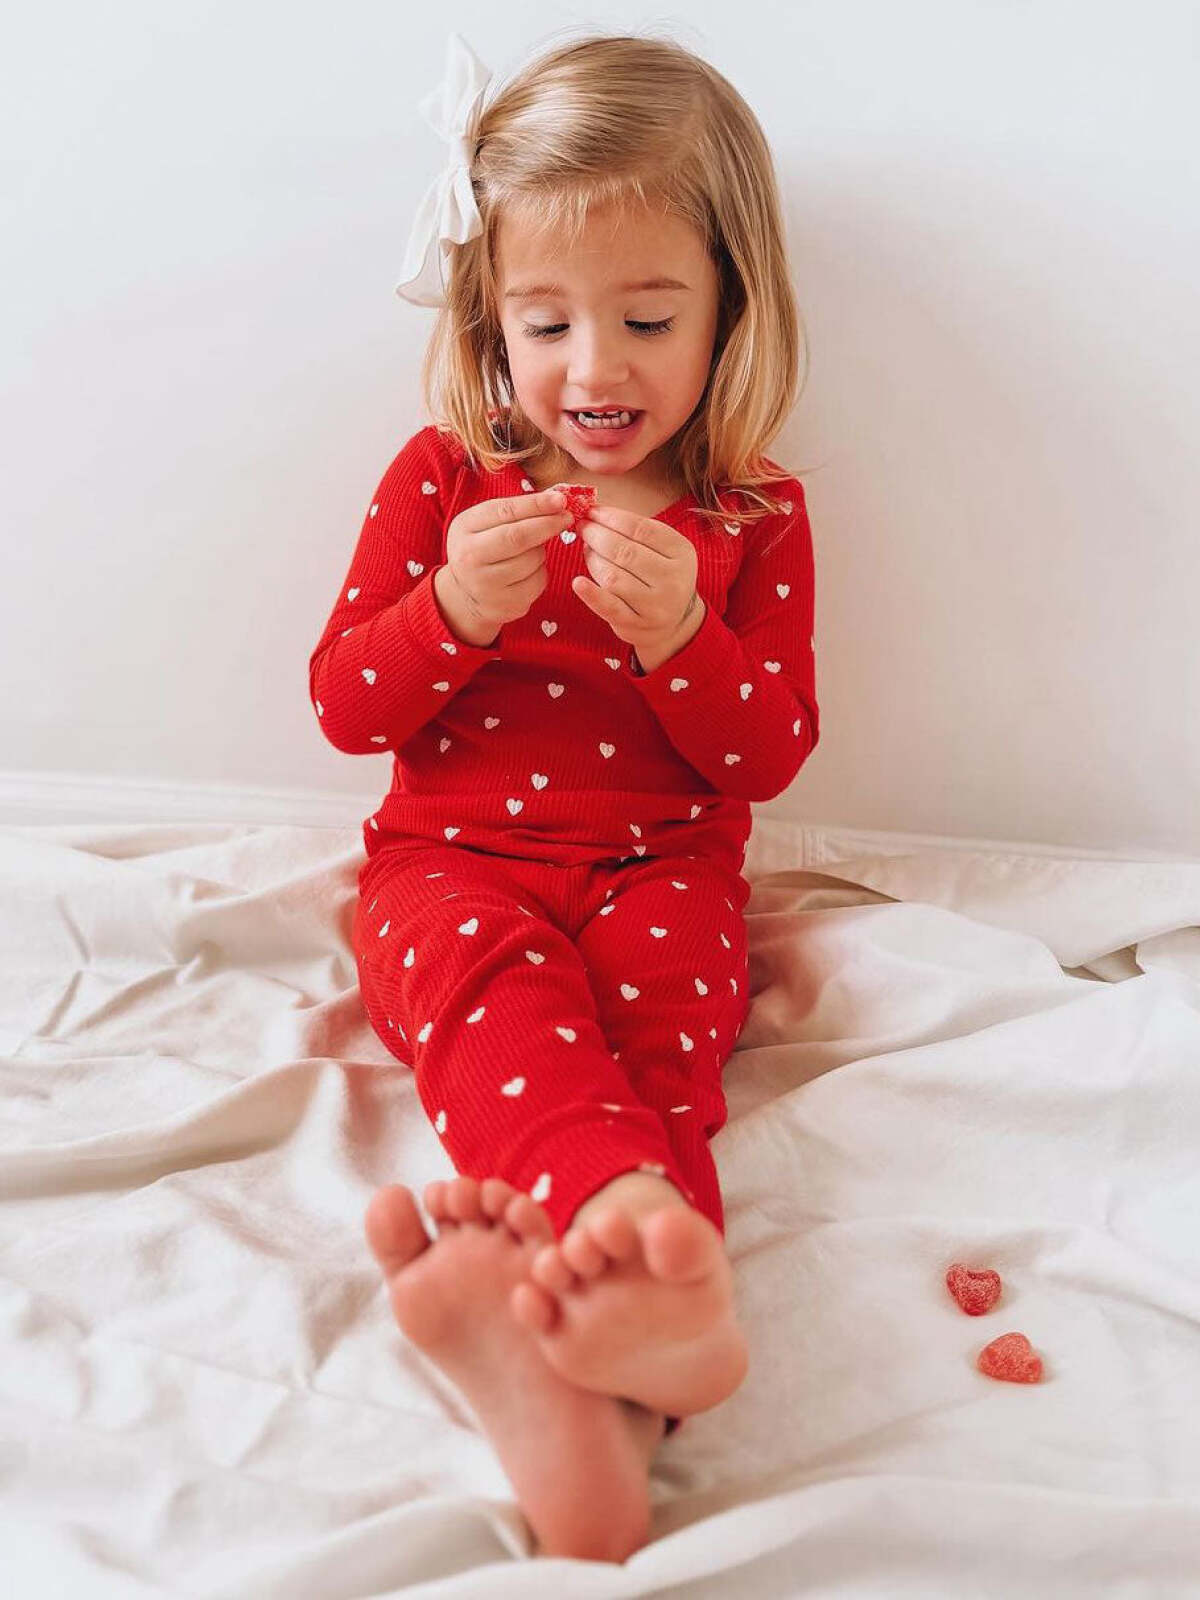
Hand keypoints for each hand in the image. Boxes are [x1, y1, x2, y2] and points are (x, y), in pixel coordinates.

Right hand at [443, 488, 569, 635]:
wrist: (467, 594)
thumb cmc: (483, 548)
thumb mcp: (485, 523)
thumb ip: (513, 511)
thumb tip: (556, 501)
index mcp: (464, 529)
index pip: (506, 512)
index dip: (536, 504)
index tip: (560, 500)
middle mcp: (469, 558)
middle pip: (519, 537)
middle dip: (548, 524)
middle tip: (567, 517)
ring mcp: (486, 585)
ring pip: (532, 559)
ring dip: (541, 550)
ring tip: (532, 549)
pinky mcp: (505, 604)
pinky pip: (537, 581)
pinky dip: (541, 571)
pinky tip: (529, 570)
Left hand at [572, 504, 701, 667]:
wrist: (673, 622)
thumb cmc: (660, 575)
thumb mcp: (663, 549)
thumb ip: (636, 530)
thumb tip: (595, 512)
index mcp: (681, 552)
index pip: (640, 528)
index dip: (611, 517)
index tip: (592, 511)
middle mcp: (672, 579)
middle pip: (625, 551)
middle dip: (597, 535)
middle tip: (583, 527)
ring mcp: (655, 605)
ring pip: (613, 576)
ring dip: (592, 559)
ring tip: (587, 549)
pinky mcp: (636, 624)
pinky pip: (609, 607)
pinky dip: (591, 594)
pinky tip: (578, 582)